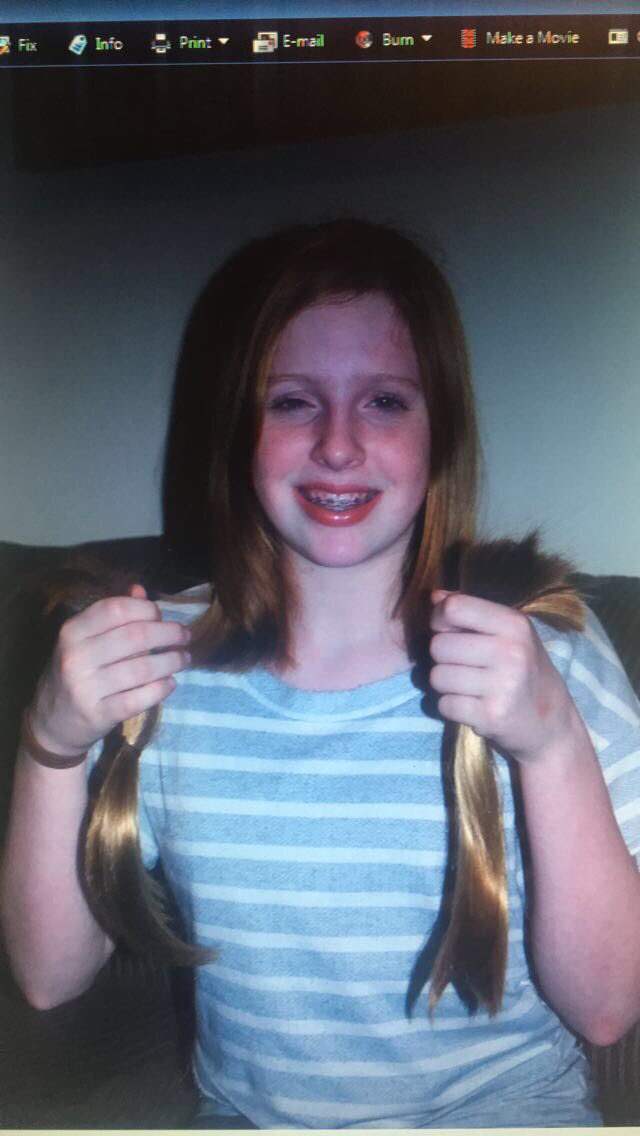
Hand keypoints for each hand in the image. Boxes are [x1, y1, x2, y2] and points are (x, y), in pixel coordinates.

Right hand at [28, 584, 190, 756]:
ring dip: (172, 661)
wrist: (51, 723)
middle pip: (135, 636)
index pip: (116, 608)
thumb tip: (141, 590)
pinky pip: (139, 699)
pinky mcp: (98, 715)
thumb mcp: (84, 642)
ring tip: (184, 659)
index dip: (146, 608)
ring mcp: (85, 687)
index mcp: (73, 631)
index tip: (162, 616)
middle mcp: (75, 657)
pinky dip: (161, 689)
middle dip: (169, 633)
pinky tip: (171, 683)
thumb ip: (112, 617)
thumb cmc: (75, 674)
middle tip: (185, 637)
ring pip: (142, 669)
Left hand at [429, 589, 579, 763]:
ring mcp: (503, 685)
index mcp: (515, 625)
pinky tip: (473, 706)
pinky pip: (444, 704)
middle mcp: (511, 651)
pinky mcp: (492, 715)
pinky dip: (451, 708)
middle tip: (465, 668)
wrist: (552, 726)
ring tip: (469, 688)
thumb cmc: (525, 673)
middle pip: (439, 645)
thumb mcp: (510, 635)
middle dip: (443, 659)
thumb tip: (435, 596)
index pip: (454, 608)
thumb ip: (472, 612)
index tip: (448, 631)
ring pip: (437, 676)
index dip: (439, 619)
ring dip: (446, 685)